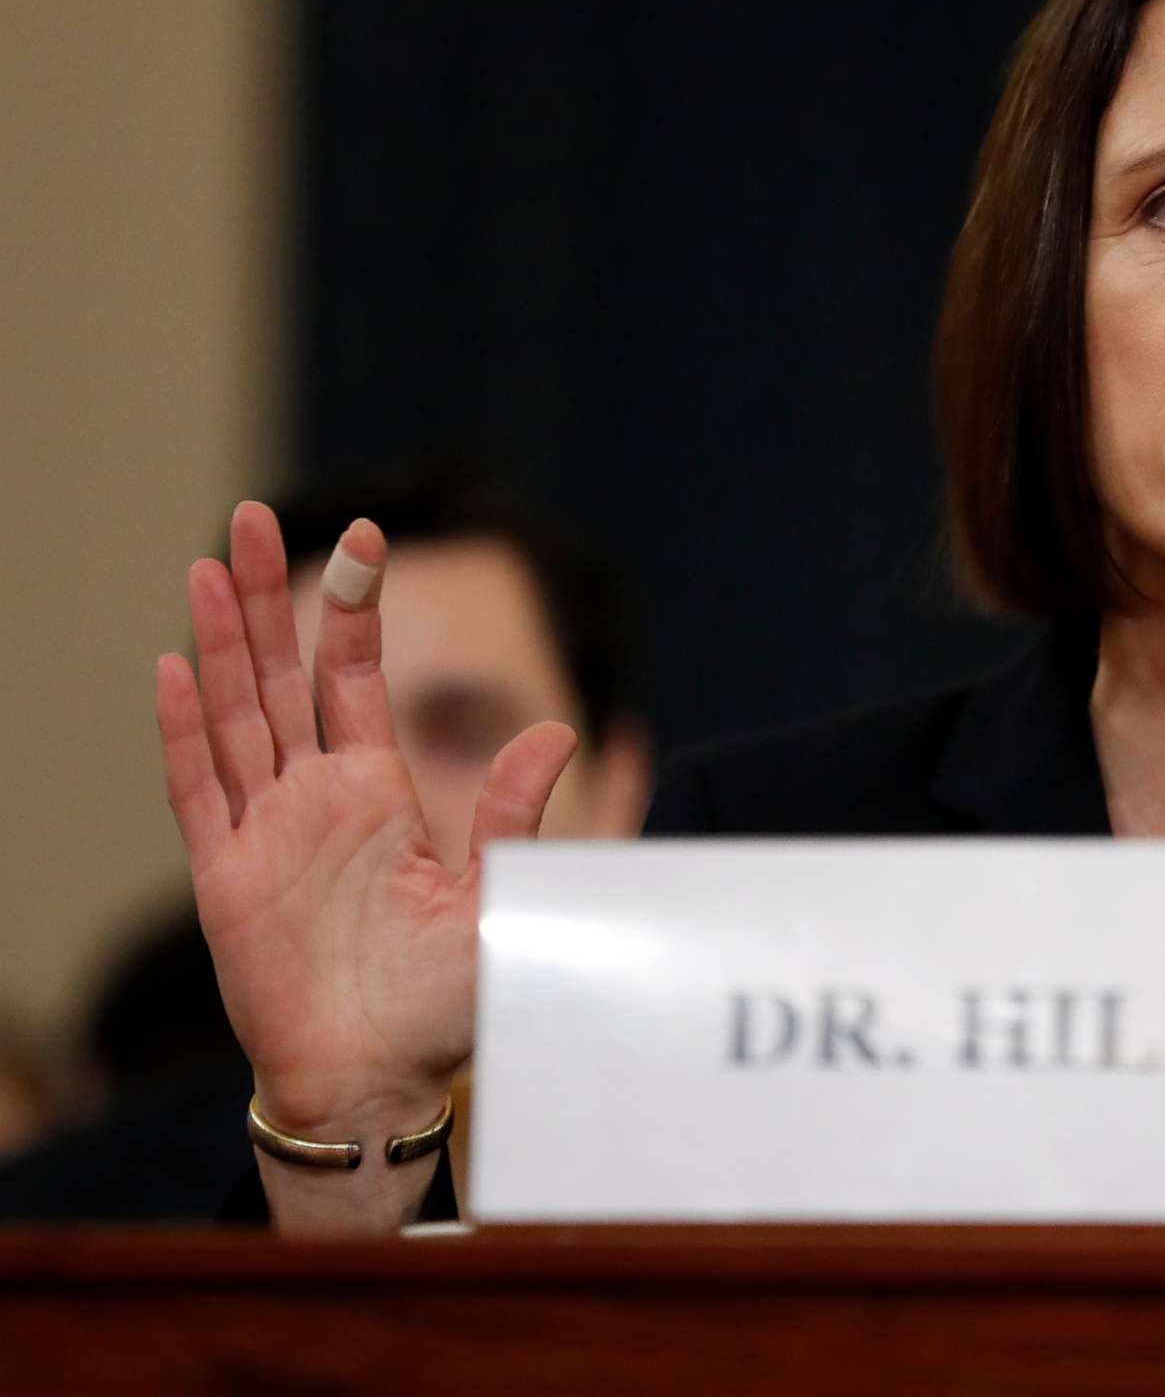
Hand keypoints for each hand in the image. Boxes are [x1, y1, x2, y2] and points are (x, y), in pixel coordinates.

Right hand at [156, 503, 576, 1133]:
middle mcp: (315, 798)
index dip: (351, 609)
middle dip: (267, 595)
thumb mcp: (494, 896)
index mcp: (378, 792)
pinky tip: (174, 667)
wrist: (382, 1078)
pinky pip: (198, 790)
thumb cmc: (443, 998)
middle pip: (281, 676)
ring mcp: (263, 831)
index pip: (355, 678)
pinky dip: (184, 730)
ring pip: (234, 714)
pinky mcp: (223, 876)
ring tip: (207, 563)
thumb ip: (512, 813)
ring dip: (219, 640)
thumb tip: (561, 727)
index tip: (363, 537)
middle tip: (251, 513)